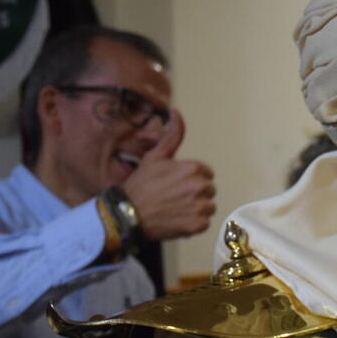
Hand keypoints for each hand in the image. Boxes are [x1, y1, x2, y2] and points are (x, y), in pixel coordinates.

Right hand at [121, 110, 216, 240]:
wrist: (128, 215)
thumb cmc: (141, 185)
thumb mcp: (155, 157)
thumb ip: (172, 136)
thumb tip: (176, 113)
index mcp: (194, 168)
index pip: (205, 173)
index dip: (190, 179)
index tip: (176, 184)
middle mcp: (200, 186)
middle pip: (208, 190)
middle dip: (195, 194)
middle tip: (174, 198)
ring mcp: (200, 206)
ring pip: (208, 207)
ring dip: (196, 209)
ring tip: (175, 209)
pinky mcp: (199, 224)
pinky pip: (204, 223)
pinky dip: (193, 224)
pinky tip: (176, 220)